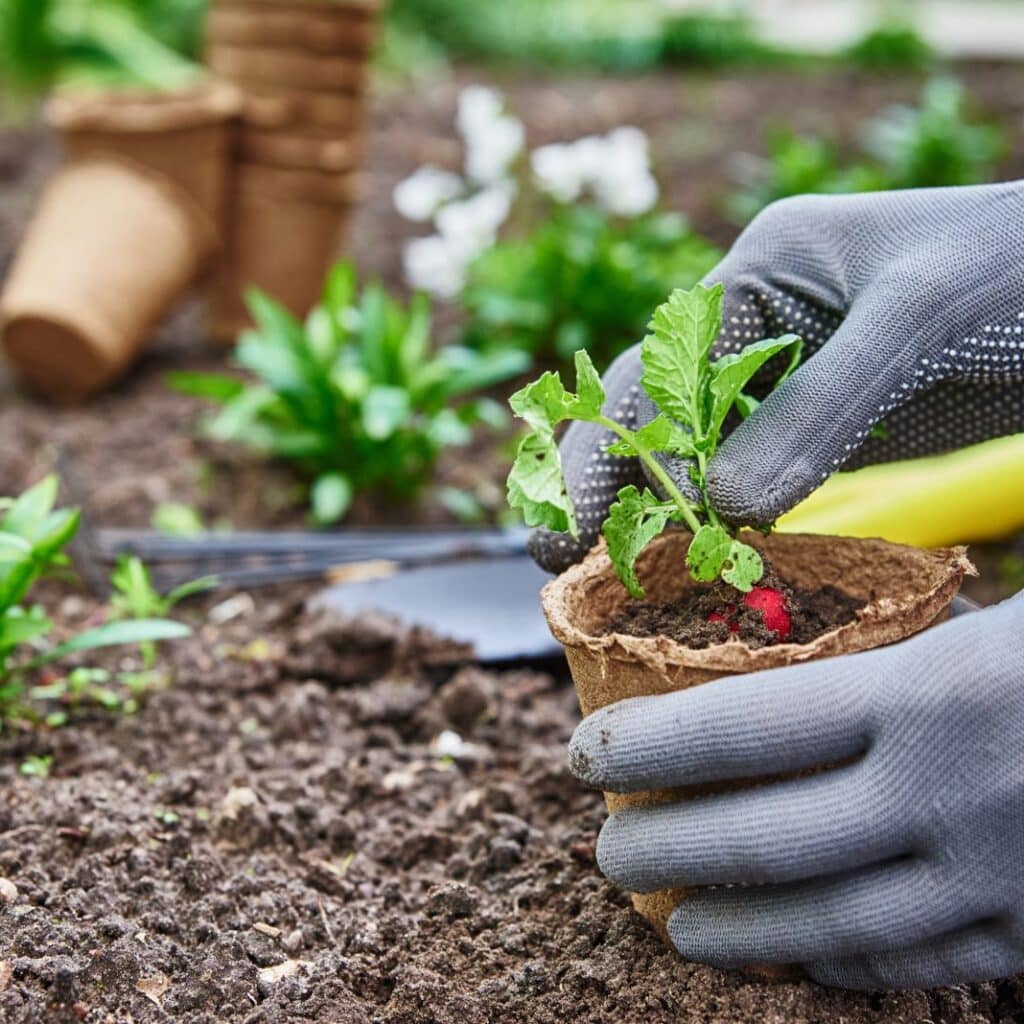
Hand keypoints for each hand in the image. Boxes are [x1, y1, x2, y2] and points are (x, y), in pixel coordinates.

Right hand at [530, 182, 1023, 572]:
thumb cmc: (1014, 273)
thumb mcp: (915, 323)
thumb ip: (818, 410)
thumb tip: (724, 509)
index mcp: (759, 276)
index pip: (656, 367)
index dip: (616, 446)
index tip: (590, 521)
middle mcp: (756, 331)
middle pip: (650, 408)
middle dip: (599, 478)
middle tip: (554, 552)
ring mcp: (786, 385)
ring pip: (691, 452)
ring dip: (647, 509)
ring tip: (598, 572)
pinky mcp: (820, 430)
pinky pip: (750, 480)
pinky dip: (714, 523)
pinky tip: (692, 564)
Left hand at [568, 594, 1023, 989]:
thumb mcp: (991, 623)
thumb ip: (889, 651)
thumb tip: (779, 674)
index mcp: (926, 693)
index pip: (740, 726)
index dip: (647, 745)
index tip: (585, 754)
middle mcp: (947, 794)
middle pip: (763, 838)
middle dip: (665, 848)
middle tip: (608, 850)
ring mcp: (997, 878)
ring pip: (830, 923)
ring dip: (737, 929)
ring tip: (674, 921)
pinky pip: (919, 963)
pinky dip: (842, 966)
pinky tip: (794, 960)